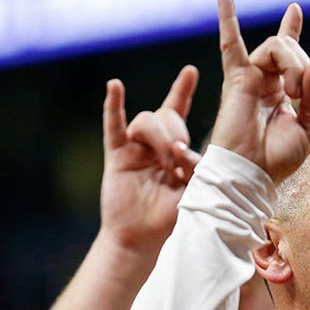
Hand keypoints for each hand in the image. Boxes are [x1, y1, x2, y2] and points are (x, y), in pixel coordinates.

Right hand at [99, 66, 201, 255]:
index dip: (182, 89)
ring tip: (165, 162)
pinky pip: (114, 126)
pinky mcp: (117, 156)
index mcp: (174, 148)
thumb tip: (185, 151)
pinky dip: (113, 106)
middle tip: (179, 159)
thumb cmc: (172, 218)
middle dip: (175, 132)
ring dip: (159, 137)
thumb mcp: (195, 187)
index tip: (190, 70)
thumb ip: (194, 164)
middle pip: (165, 115)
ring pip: (146, 121)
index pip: (178, 111)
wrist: (144, 239)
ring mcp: (135, 148)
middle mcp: (153, 143)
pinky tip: (115, 86)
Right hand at [208, 0, 309, 183]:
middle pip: (290, 50)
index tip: (295, 10)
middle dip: (303, 66)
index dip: (292, 30)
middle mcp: (265, 81)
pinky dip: (227, 17)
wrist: (252, 174)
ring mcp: (250, 78)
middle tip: (300, 94)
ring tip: (293, 91)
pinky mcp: (237, 80)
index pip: (289, 55)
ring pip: (277, 46)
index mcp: (281, 94)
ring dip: (293, 64)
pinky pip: (231, 43)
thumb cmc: (276, 160)